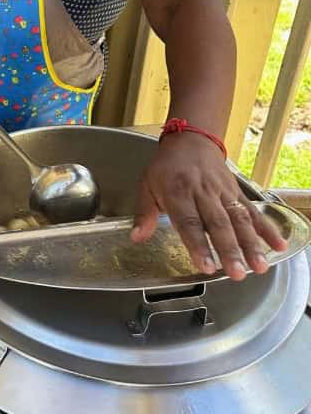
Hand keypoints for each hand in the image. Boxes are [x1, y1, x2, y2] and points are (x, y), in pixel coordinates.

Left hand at [132, 133, 287, 279]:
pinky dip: (266, 228)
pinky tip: (277, 245)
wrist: (191, 139)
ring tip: (259, 266)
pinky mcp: (237, 190)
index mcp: (177, 192)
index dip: (198, 244)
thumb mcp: (147, 184)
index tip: (206, 265)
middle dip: (229, 250)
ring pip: (239, 218)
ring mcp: (223, 191)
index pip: (189, 222)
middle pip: (218, 223)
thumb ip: (144, 213)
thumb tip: (136, 238)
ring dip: (251, 243)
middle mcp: (203, 192)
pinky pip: (253, 210)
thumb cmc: (166, 166)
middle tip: (237, 273)